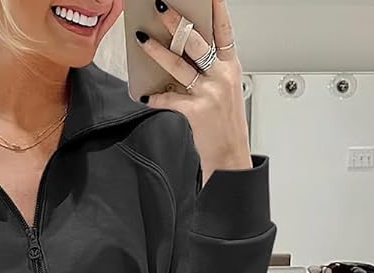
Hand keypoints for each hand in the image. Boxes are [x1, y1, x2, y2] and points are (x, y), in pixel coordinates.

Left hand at [137, 0, 252, 177]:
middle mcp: (221, 76)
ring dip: (157, 50)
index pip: (224, 30)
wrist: (230, 156)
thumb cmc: (226, 124)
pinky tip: (145, 95)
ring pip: (179, 64)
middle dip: (176, 21)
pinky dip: (155, 98)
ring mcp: (209, 93)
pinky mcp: (196, 111)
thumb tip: (185, 54)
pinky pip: (170, 99)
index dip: (216, 9)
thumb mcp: (226, 90)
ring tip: (142, 39)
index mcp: (231, 67)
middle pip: (196, 40)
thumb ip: (211, 69)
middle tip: (161, 6)